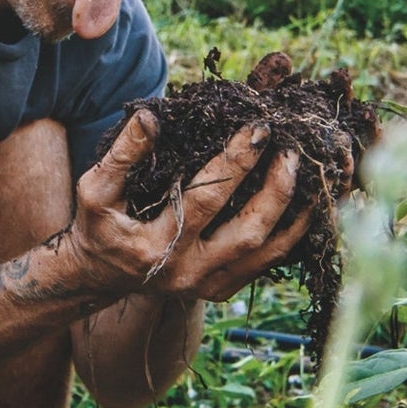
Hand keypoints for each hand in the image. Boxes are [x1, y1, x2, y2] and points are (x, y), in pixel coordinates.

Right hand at [67, 109, 312, 302]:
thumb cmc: (98, 224)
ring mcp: (207, 286)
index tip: (259, 127)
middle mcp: (186, 273)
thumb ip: (123, 154)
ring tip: (310, 174)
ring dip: (294, 213)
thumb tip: (152, 117)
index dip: (235, 161)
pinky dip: (291, 234)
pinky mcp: (220, 290)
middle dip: (276, 188)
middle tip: (292, 148)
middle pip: (247, 232)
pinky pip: (267, 265)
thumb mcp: (95, 188)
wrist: (99, 274)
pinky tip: (306, 204)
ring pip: (266, 253)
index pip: (205, 199)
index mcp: (155, 247)